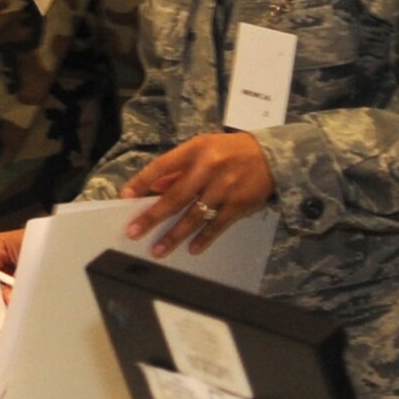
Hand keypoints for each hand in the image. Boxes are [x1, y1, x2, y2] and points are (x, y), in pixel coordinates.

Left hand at [121, 133, 275, 258]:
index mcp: (195, 150)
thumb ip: (178, 167)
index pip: (161, 167)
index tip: (125, 197)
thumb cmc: (231, 151)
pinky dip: (204, 239)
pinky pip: (217, 225)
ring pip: (194, 216)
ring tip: (157, 250)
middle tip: (134, 232)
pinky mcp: (239, 205)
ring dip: (174, 235)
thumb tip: (154, 187)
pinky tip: (192, 249)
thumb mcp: (203, 149)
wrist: (274, 157)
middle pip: (175, 196)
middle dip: (152, 216)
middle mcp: (208, 169)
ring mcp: (224, 189)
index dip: (142, 182)